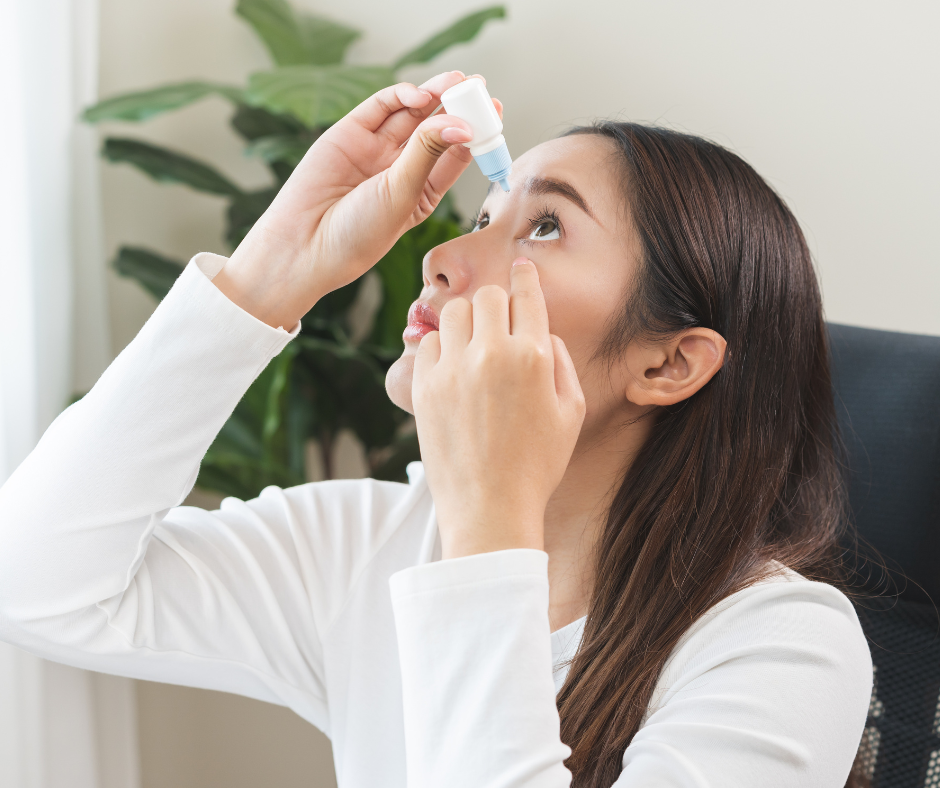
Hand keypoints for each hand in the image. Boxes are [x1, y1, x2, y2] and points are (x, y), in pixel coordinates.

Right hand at [215, 72, 498, 327]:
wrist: (305, 244)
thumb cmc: (357, 233)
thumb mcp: (402, 194)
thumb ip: (428, 154)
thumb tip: (460, 122)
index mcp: (422, 191)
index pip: (455, 154)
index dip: (475, 132)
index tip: (495, 113)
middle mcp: (401, 167)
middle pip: (437, 127)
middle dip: (459, 105)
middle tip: (479, 87)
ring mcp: (376, 148)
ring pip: (412, 113)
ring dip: (435, 94)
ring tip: (456, 81)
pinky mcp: (351, 133)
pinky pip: (381, 107)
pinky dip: (402, 96)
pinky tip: (421, 95)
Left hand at [412, 259, 585, 559]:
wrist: (490, 508)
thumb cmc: (536, 465)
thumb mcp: (571, 413)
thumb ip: (561, 362)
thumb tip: (541, 332)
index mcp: (532, 357)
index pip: (526, 295)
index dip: (524, 277)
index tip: (521, 268)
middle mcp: (491, 354)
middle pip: (487, 296)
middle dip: (496, 303)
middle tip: (497, 321)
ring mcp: (453, 369)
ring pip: (454, 313)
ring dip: (466, 321)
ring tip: (473, 345)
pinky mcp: (424, 387)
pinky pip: (428, 343)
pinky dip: (440, 347)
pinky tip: (452, 367)